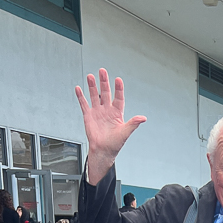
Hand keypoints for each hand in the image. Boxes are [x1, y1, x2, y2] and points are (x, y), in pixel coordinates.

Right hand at [75, 68, 146, 183]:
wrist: (103, 151)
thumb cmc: (115, 144)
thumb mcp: (125, 132)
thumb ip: (133, 123)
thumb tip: (143, 118)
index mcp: (117, 113)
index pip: (118, 97)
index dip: (118, 89)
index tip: (118, 80)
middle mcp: (107, 110)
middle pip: (106, 92)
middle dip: (104, 82)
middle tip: (102, 71)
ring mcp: (98, 112)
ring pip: (95, 95)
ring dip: (92, 86)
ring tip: (90, 76)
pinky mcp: (88, 116)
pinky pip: (84, 104)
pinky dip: (81, 96)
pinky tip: (78, 88)